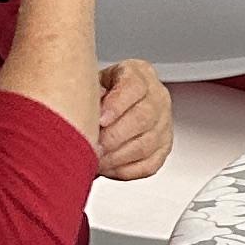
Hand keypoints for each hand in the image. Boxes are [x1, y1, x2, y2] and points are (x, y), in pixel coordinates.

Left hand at [94, 57, 173, 183]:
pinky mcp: (164, 148)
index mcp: (140, 74)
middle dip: (114, 136)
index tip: (99, 120)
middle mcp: (157, 97)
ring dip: (117, 156)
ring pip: (146, 144)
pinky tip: (108, 167)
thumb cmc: (98, 94)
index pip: (134, 87)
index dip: (117, 105)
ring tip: (95, 159)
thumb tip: (81, 113)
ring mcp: (164, 124)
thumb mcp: (91, 82)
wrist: (111, 106)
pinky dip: (125, 169)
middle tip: (93, 146)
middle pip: (143, 117)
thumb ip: (89, 93)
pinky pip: (149, 164)